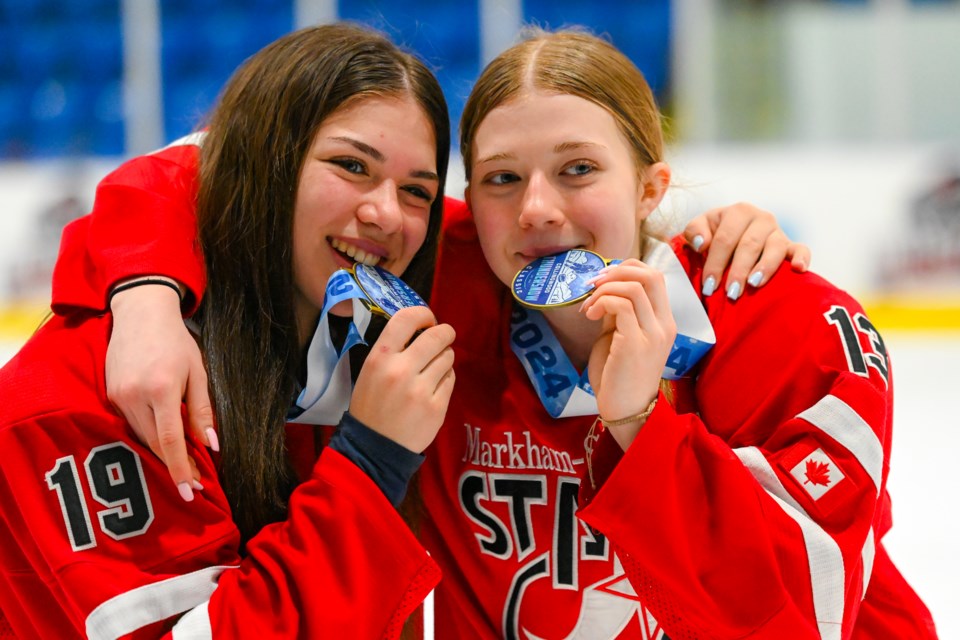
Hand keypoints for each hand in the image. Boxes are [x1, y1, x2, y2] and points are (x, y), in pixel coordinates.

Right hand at [108, 284, 215, 500]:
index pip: (171, 440)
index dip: (181, 468)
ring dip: (162, 453)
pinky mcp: (110, 395)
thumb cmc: (176, 341)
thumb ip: (202, 410)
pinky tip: (164, 441)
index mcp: (162, 389)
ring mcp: (118, 397)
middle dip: (175, 466)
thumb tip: (212, 445)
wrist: (140, 314)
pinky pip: (131, 425)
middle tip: (195, 483)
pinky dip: (149, 436)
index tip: (191, 490)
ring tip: (185, 466)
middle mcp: (136, 396)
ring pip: (142, 437)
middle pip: (155, 443)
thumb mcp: (198, 372)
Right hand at [350, 306, 455, 452]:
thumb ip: (394, 350)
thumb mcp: (371, 372)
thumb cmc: (371, 405)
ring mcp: (421, 390)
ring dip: (444, 358)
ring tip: (433, 368)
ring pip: (448, 357)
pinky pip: (451, 379)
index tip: (428, 319)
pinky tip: (434, 386)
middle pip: (437, 335)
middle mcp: (401, 370)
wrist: (375, 447)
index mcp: (380, 358)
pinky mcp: (437, 407)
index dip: (423, 313)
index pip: (407, 318)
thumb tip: (423, 329)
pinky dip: (446, 378)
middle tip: (444, 336)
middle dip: (445, 333)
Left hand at [581, 260, 675, 449]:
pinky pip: (621, 305)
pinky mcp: (635, 343)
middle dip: (617, 271)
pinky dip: (601, 303)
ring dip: (604, 290)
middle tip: (593, 284)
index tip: (602, 280)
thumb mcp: (620, 337)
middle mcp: (664, 325)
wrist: (626, 412)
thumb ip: (618, 314)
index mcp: (663, 321)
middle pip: (651, 275)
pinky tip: (590, 316)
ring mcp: (652, 334)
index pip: (655, 276)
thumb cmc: (620, 377)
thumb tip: (604, 291)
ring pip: (634, 287)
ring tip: (588, 307)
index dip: (627, 268)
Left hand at [683, 202, 810, 299]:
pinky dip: (802, 258)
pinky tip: (798, 269)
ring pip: (774, 248)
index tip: (708, 285)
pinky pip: (801, 250)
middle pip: (749, 245)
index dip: (715, 263)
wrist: (735, 234)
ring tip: (754, 285)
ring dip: (765, 268)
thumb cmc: (715, 233)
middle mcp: (761, 218)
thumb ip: (694, 231)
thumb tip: (701, 243)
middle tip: (730, 293)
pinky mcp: (791, 245)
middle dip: (738, 270)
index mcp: (738, 212)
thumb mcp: (701, 227)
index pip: (725, 239)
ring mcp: (778, 232)